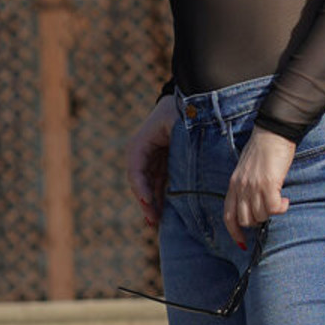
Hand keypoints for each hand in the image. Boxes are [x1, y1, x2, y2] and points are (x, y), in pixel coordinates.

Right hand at [126, 96, 176, 226]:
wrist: (189, 101)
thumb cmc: (183, 111)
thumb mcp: (178, 125)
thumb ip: (179, 143)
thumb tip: (186, 164)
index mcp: (141, 143)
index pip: (136, 169)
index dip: (141, 187)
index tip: (148, 202)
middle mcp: (140, 152)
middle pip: (139, 182)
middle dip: (146, 202)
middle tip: (152, 221)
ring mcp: (149, 159)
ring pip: (147, 186)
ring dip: (150, 204)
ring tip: (154, 223)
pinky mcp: (159, 163)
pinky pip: (156, 184)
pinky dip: (157, 198)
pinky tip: (159, 214)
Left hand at [224, 126, 295, 247]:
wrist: (272, 133)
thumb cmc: (263, 150)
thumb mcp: (247, 170)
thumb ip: (246, 187)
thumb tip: (252, 205)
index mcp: (233, 185)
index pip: (228, 216)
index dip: (235, 233)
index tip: (243, 243)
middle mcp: (241, 187)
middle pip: (246, 220)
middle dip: (259, 220)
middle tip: (270, 209)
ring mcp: (253, 186)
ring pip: (260, 216)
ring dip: (271, 213)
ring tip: (280, 201)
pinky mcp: (268, 184)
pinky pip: (273, 209)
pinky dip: (281, 209)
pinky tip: (286, 200)